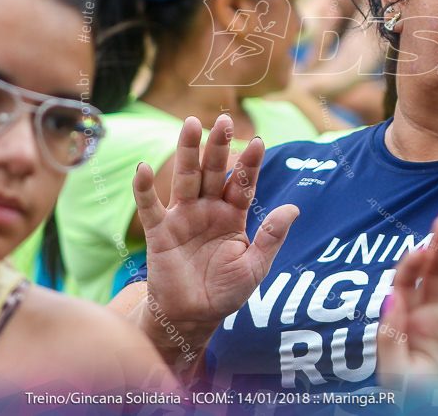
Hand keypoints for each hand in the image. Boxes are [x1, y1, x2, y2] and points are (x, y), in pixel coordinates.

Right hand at [133, 115, 298, 328]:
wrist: (194, 317)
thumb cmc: (227, 291)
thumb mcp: (255, 266)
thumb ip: (271, 237)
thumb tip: (294, 208)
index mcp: (234, 215)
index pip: (244, 183)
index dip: (250, 163)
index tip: (259, 141)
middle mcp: (209, 209)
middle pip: (214, 171)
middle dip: (219, 146)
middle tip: (224, 120)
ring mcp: (184, 217)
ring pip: (186, 179)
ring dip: (188, 152)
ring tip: (191, 124)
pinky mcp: (161, 232)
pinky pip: (151, 207)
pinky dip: (144, 188)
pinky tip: (143, 168)